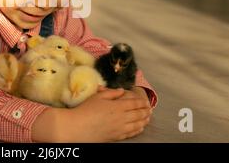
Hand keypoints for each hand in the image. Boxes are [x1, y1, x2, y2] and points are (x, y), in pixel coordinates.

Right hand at [34, 88, 150, 141]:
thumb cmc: (86, 109)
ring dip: (144, 121)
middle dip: (145, 111)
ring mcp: (120, 128)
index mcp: (117, 106)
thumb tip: (121, 91)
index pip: (134, 103)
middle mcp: (122, 117)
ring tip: (147, 118)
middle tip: (150, 110)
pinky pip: (131, 133)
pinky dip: (138, 130)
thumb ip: (111, 93)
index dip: (142, 102)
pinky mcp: (117, 137)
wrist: (78, 127)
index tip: (146, 101)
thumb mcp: (98, 96)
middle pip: (138, 114)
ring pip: (137, 124)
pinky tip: (140, 128)